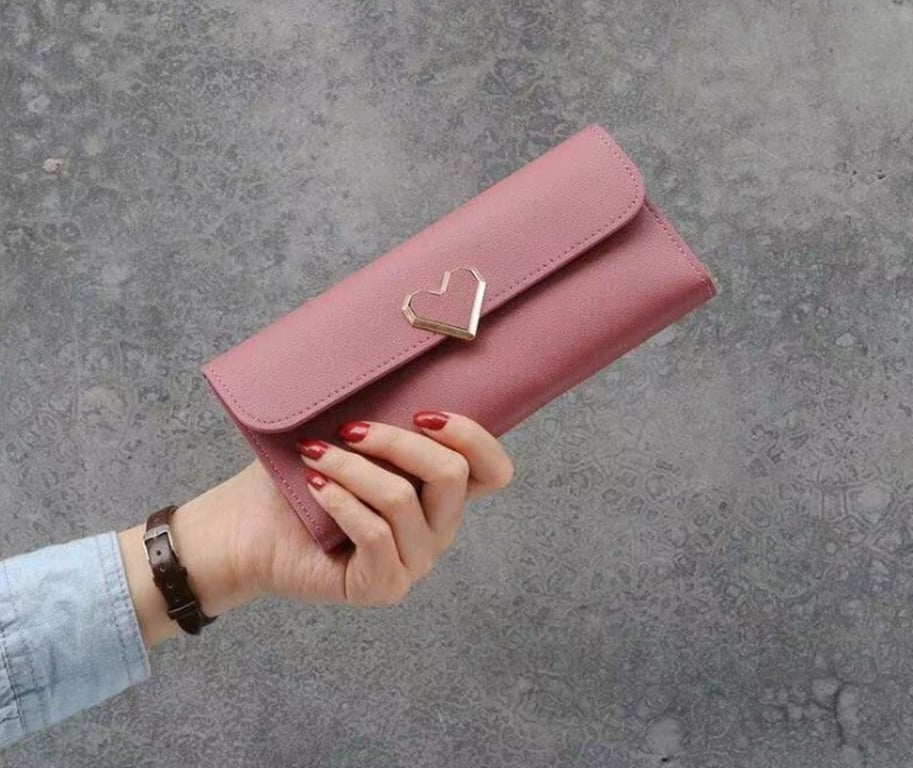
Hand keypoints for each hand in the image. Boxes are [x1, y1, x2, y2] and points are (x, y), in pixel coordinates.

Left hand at [118, 411, 513, 645]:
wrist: (243, 527)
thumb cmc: (296, 474)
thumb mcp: (348, 434)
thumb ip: (384, 411)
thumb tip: (399, 364)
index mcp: (439, 492)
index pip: (494, 471)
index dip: (472, 437)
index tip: (422, 412)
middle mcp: (436, 529)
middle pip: (452, 475)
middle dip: (397, 442)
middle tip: (350, 429)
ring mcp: (413, 562)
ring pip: (404, 501)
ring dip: (353, 469)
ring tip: (314, 456)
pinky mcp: (383, 586)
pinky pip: (376, 535)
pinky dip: (342, 502)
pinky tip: (315, 487)